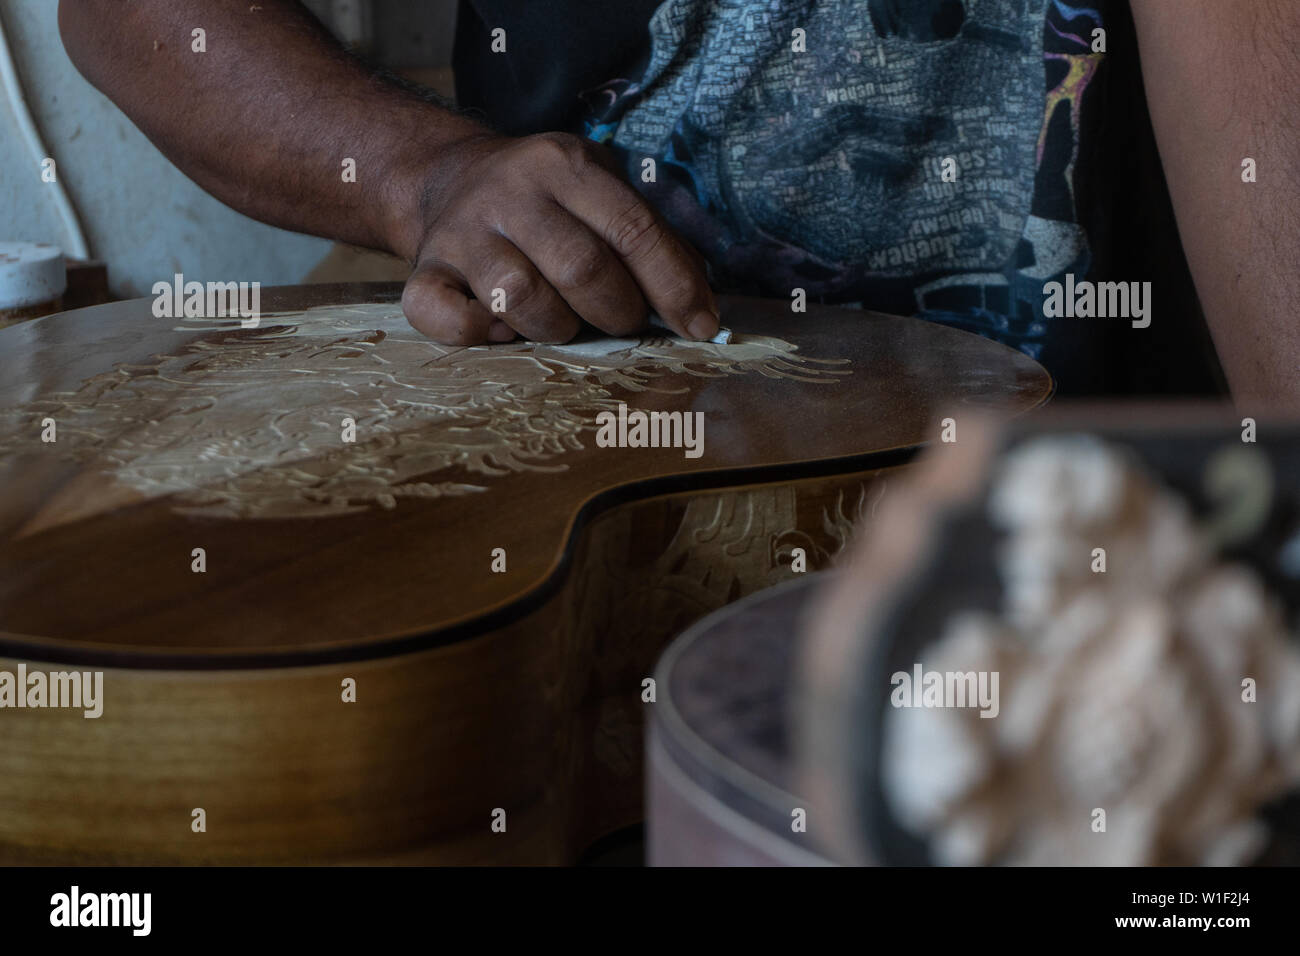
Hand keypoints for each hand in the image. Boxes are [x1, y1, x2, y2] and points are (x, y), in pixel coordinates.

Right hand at [393, 132, 719, 344]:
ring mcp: (461, 232)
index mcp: (564, 164)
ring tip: (562, 319)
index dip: (674, 287)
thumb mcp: (602, 190)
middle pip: (582, 269)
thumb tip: (700, 308)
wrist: (448, 179)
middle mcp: (509, 191)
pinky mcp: (424, 269)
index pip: (634, 231)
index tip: (702, 327)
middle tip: (620, 320)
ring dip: (557, 327)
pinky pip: (450, 319)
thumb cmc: (547, 200)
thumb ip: (651, 238)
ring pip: (522, 299)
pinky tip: (503, 327)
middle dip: (617, 312)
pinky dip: (482, 335)